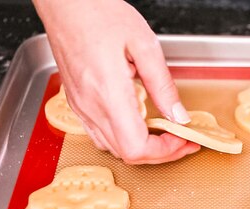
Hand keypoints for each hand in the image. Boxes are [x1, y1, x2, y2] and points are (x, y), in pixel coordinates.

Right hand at [33, 0, 199, 163]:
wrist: (66, 4)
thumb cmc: (99, 14)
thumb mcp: (144, 45)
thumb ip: (163, 85)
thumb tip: (179, 115)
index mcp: (109, 92)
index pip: (136, 147)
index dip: (164, 151)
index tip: (183, 138)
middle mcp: (91, 106)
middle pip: (128, 153)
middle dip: (161, 153)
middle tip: (183, 139)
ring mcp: (81, 107)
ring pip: (113, 147)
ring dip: (143, 148)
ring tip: (166, 133)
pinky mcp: (77, 103)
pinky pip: (100, 134)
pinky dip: (125, 137)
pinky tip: (140, 123)